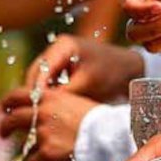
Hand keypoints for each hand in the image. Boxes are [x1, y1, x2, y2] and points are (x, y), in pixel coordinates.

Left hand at [0, 88, 99, 160]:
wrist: (109, 137)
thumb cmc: (99, 120)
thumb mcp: (76, 102)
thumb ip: (58, 104)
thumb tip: (45, 108)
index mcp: (49, 97)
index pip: (17, 95)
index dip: (8, 102)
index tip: (5, 107)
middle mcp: (42, 113)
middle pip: (11, 119)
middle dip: (5, 126)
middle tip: (4, 132)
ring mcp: (42, 134)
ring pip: (20, 142)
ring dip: (21, 148)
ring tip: (22, 153)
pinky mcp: (46, 154)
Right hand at [24, 35, 145, 101]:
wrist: (130, 69)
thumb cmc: (112, 74)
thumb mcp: (87, 84)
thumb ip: (63, 94)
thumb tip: (40, 107)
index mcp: (63, 46)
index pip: (40, 69)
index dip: (34, 89)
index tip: (33, 109)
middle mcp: (56, 47)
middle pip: (35, 72)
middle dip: (32, 92)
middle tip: (30, 114)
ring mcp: (58, 55)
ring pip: (39, 77)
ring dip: (38, 94)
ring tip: (36, 113)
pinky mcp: (62, 65)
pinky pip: (48, 80)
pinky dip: (47, 93)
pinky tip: (47, 108)